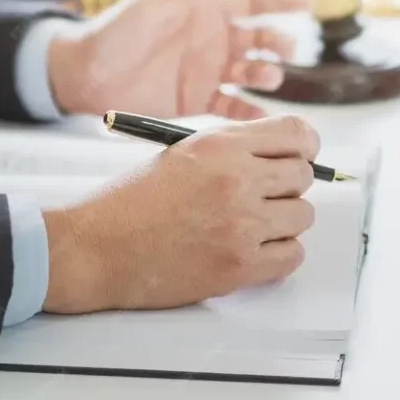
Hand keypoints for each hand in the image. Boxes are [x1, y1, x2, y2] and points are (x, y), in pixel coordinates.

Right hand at [41, 115, 318, 312]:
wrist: (93, 248)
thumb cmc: (131, 201)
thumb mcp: (183, 153)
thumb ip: (235, 150)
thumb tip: (288, 156)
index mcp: (221, 145)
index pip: (298, 134)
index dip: (306, 146)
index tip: (302, 156)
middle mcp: (237, 179)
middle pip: (304, 176)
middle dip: (289, 186)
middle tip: (264, 197)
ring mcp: (241, 224)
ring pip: (303, 216)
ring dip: (284, 222)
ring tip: (250, 226)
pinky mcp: (239, 265)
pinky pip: (293, 255)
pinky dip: (279, 255)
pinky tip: (252, 250)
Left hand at [48, 0, 311, 119]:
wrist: (86, 75)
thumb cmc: (116, 32)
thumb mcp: (151, 4)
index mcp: (208, 10)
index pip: (254, 0)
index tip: (308, 3)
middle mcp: (216, 40)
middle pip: (262, 38)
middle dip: (280, 42)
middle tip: (285, 49)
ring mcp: (210, 71)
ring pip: (254, 72)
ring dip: (267, 74)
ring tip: (266, 77)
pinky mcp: (201, 101)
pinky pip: (235, 107)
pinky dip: (251, 112)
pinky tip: (261, 116)